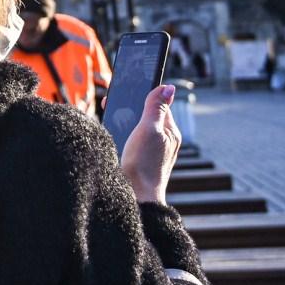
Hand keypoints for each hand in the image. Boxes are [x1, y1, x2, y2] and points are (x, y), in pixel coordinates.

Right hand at [119, 84, 181, 204]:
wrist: (135, 197)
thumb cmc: (144, 164)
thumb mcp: (150, 129)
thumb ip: (156, 107)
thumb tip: (168, 87)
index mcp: (171, 132)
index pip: (159, 104)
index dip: (143, 95)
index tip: (127, 90)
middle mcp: (164, 141)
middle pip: (147, 115)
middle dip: (131, 108)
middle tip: (114, 103)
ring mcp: (152, 152)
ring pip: (138, 128)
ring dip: (125, 122)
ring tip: (113, 121)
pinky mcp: (140, 161)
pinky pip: (132, 141)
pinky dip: (122, 136)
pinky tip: (114, 138)